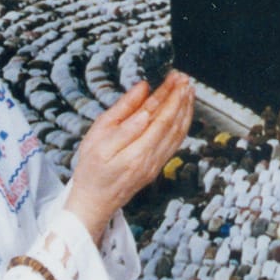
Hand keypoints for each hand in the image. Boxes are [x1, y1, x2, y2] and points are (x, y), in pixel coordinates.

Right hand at [64, 71, 194, 240]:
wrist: (95, 202)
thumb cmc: (91, 169)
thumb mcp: (97, 138)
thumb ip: (122, 114)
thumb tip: (142, 91)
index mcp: (134, 152)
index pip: (157, 116)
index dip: (167, 95)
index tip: (172, 77)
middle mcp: (150, 160)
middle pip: (172, 123)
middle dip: (180, 98)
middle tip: (183, 78)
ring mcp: (156, 165)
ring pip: (178, 133)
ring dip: (186, 109)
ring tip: (188, 89)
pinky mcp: (158, 167)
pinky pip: (176, 142)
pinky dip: (183, 124)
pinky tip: (184, 111)